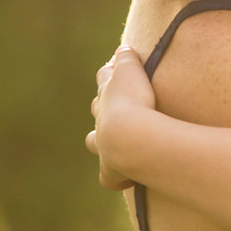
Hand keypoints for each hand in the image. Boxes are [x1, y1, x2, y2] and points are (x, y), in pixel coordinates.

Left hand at [86, 47, 156, 190]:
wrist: (131, 137)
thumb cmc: (135, 102)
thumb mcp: (132, 71)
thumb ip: (128, 58)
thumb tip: (123, 49)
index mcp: (107, 95)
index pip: (104, 78)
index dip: (110, 73)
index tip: (116, 68)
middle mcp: (102, 120)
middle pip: (97, 108)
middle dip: (103, 105)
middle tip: (114, 105)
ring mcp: (104, 146)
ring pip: (94, 141)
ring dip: (100, 139)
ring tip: (113, 140)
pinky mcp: (112, 171)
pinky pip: (109, 179)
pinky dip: (115, 178)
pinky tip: (124, 180)